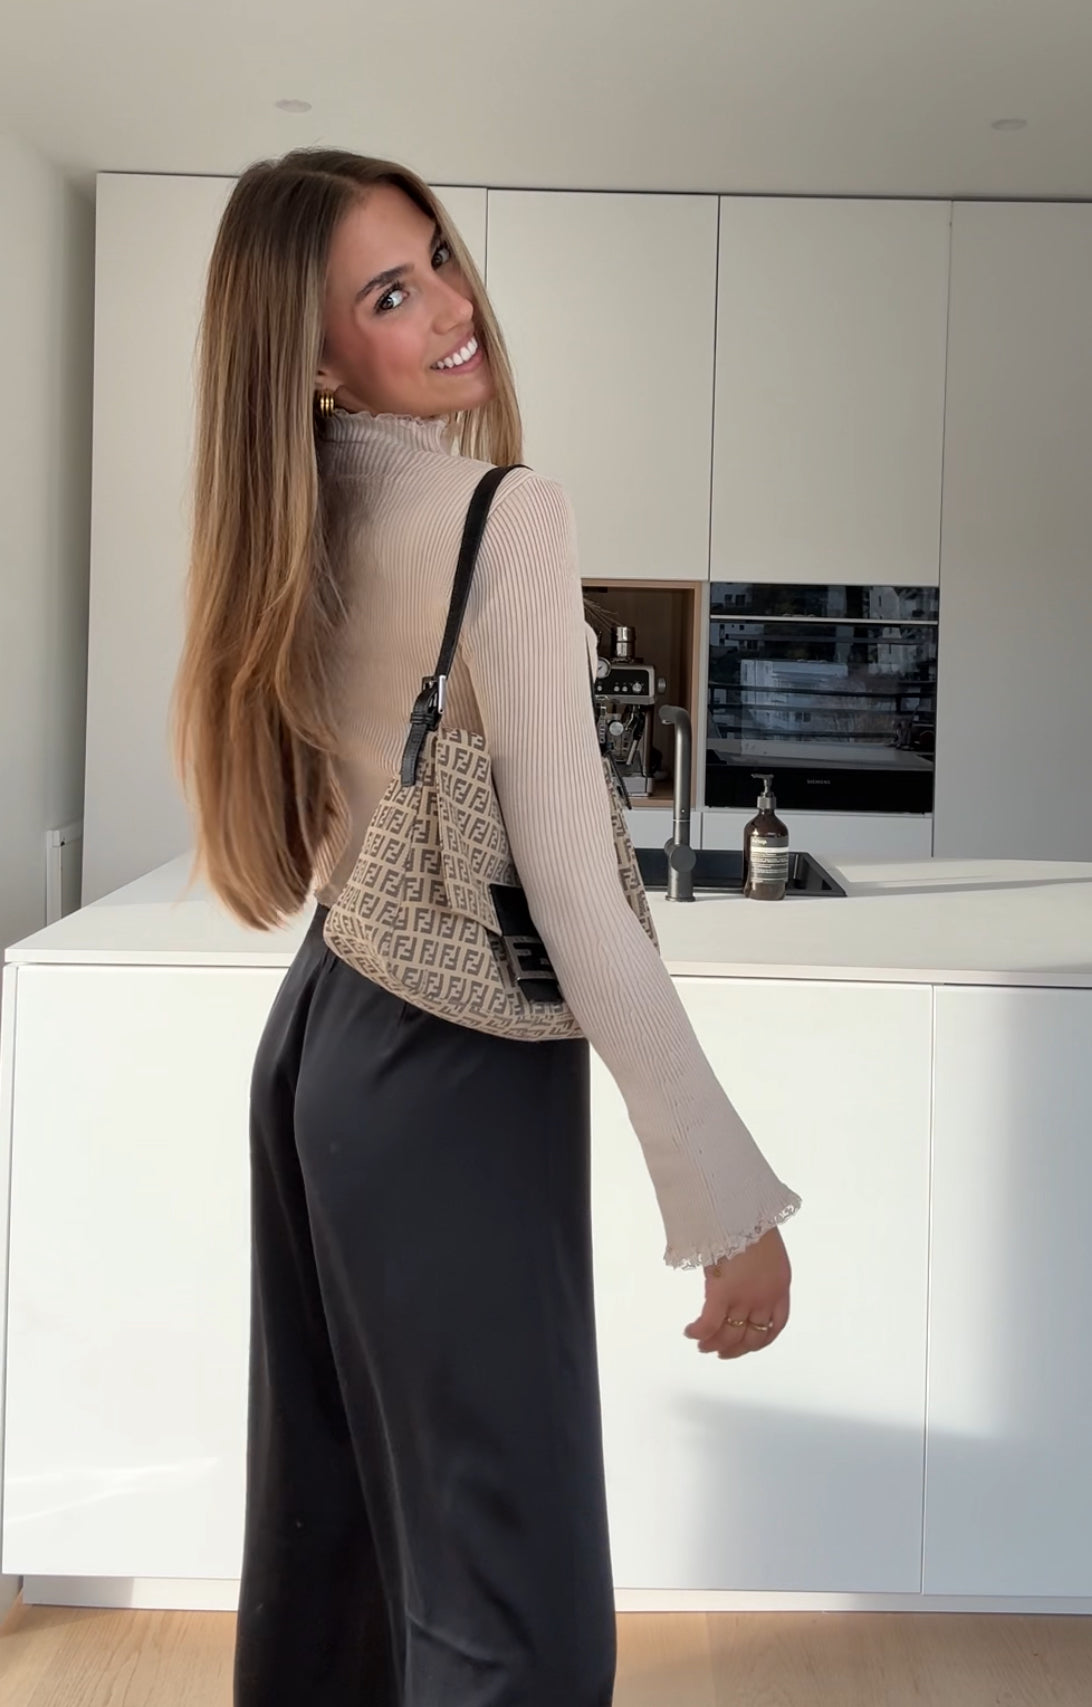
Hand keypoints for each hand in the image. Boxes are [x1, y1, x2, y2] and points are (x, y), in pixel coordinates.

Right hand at [683, 1226, 791, 1358]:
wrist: (741, 1208)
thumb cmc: (752, 1221)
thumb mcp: (766, 1251)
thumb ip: (759, 1272)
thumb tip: (743, 1278)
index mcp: (781, 1286)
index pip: (776, 1325)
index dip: (761, 1340)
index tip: (748, 1344)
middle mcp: (765, 1298)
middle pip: (753, 1337)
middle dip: (736, 1349)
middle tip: (721, 1352)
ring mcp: (745, 1298)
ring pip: (730, 1335)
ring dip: (714, 1344)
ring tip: (702, 1345)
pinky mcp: (723, 1293)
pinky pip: (709, 1323)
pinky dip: (698, 1331)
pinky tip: (689, 1332)